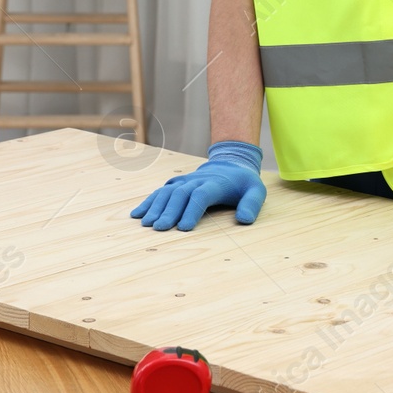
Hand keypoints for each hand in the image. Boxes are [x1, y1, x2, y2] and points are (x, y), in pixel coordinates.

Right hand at [130, 140, 265, 231]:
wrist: (230, 163)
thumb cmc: (244, 183)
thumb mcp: (256, 191)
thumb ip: (252, 204)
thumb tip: (244, 220)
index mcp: (215, 184)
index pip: (201, 195)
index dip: (192, 210)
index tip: (184, 228)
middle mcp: (196, 181)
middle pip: (180, 195)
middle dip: (169, 211)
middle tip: (160, 229)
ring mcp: (184, 182)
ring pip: (167, 192)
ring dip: (155, 207)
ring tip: (146, 224)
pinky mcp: (177, 185)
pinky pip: (160, 192)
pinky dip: (148, 202)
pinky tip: (137, 214)